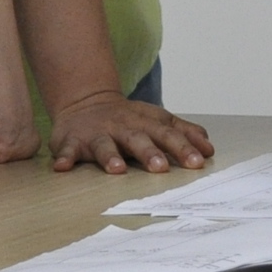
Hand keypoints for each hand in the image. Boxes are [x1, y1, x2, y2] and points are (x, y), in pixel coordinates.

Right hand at [48, 90, 214, 174]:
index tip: (199, 161)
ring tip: (117, 169)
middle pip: (139, 139)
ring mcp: (97, 133)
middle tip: (161, 168)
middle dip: (150, 153)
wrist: (86, 101)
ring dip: (110, 156)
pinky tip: (63, 167)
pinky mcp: (73, 140)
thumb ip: (183, 132)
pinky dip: (64, 157)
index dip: (184, 147)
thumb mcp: (157, 120)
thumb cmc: (128, 118)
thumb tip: (209, 148)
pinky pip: (68, 150)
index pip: (169, 134)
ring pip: (105, 145)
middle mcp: (123, 127)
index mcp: (146, 123)